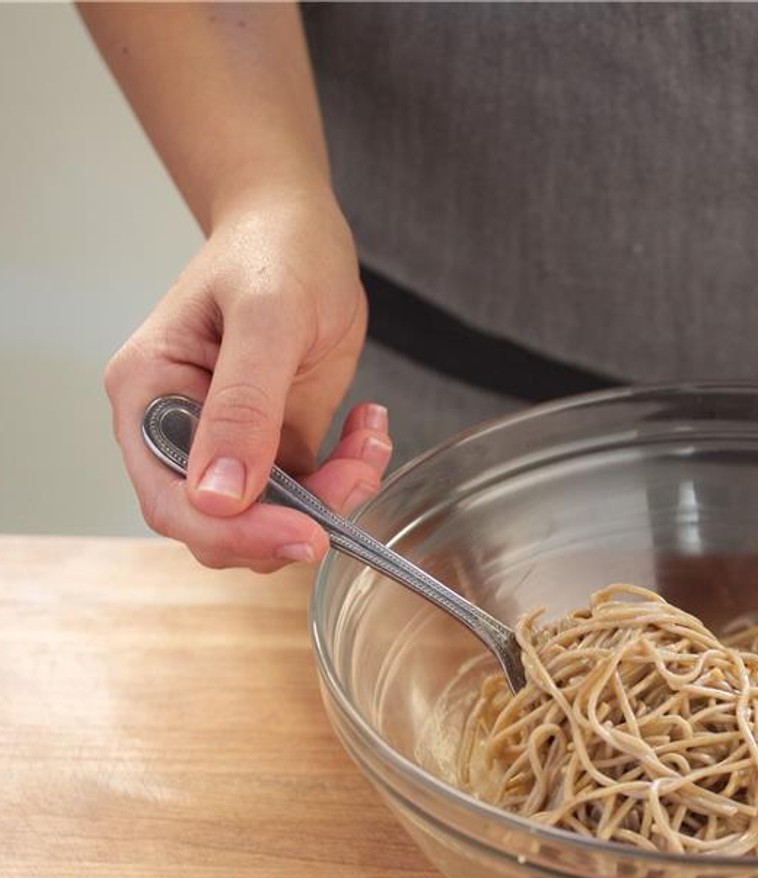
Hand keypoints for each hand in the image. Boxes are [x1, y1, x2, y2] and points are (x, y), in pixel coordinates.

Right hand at [104, 187, 388, 570]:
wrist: (300, 226)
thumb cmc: (273, 250)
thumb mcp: (266, 319)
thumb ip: (244, 408)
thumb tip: (218, 497)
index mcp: (150, 396)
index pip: (172, 500)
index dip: (235, 533)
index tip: (303, 533)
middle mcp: (180, 429)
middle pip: (219, 526)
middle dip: (292, 521)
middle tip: (354, 480)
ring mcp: (229, 441)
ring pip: (271, 518)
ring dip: (333, 498)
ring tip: (369, 440)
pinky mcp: (276, 443)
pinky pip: (309, 493)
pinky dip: (349, 477)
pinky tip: (369, 428)